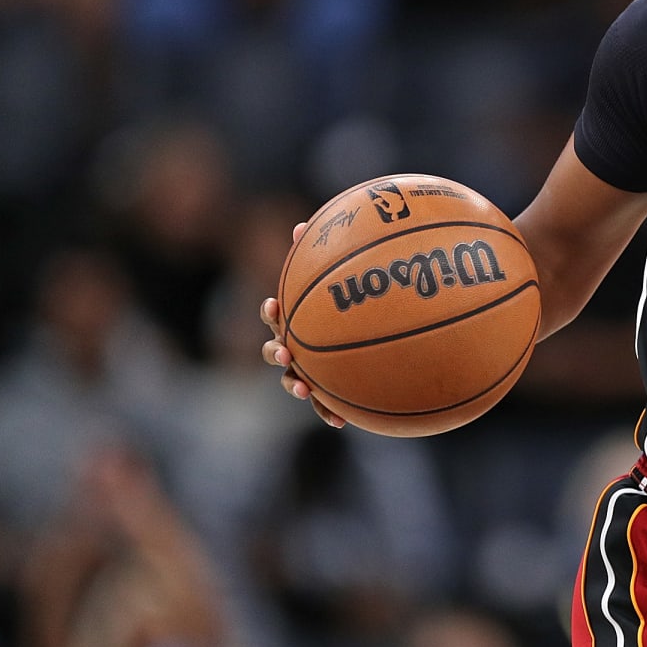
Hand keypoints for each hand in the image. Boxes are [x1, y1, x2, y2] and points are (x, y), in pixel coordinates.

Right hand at [260, 222, 343, 428]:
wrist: (374, 343)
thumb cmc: (352, 305)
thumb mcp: (344, 278)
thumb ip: (324, 255)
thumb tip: (303, 225)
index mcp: (297, 320)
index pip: (276, 313)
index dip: (272, 310)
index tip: (276, 305)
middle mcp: (296, 345)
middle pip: (275, 350)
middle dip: (276, 352)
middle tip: (287, 351)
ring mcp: (308, 371)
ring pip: (293, 381)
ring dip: (294, 385)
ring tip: (305, 389)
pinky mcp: (326, 392)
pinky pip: (324, 405)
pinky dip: (328, 412)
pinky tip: (341, 422)